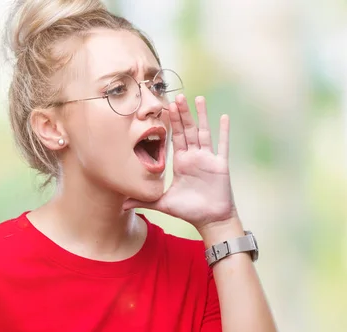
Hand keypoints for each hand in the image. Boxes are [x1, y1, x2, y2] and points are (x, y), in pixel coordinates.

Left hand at [123, 94, 237, 230]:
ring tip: (198, 98)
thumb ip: (143, 201)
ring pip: (203, 132)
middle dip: (182, 114)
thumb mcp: (163, 203)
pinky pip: (222, 145)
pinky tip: (224, 116)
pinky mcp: (220, 165)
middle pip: (187, 130)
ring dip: (201, 116)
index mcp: (181, 162)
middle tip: (177, 96)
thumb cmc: (189, 211)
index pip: (175, 137)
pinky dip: (224, 131)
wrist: (210, 221)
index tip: (166, 106)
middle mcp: (194, 157)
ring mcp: (207, 159)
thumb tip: (121, 205)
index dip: (171, 122)